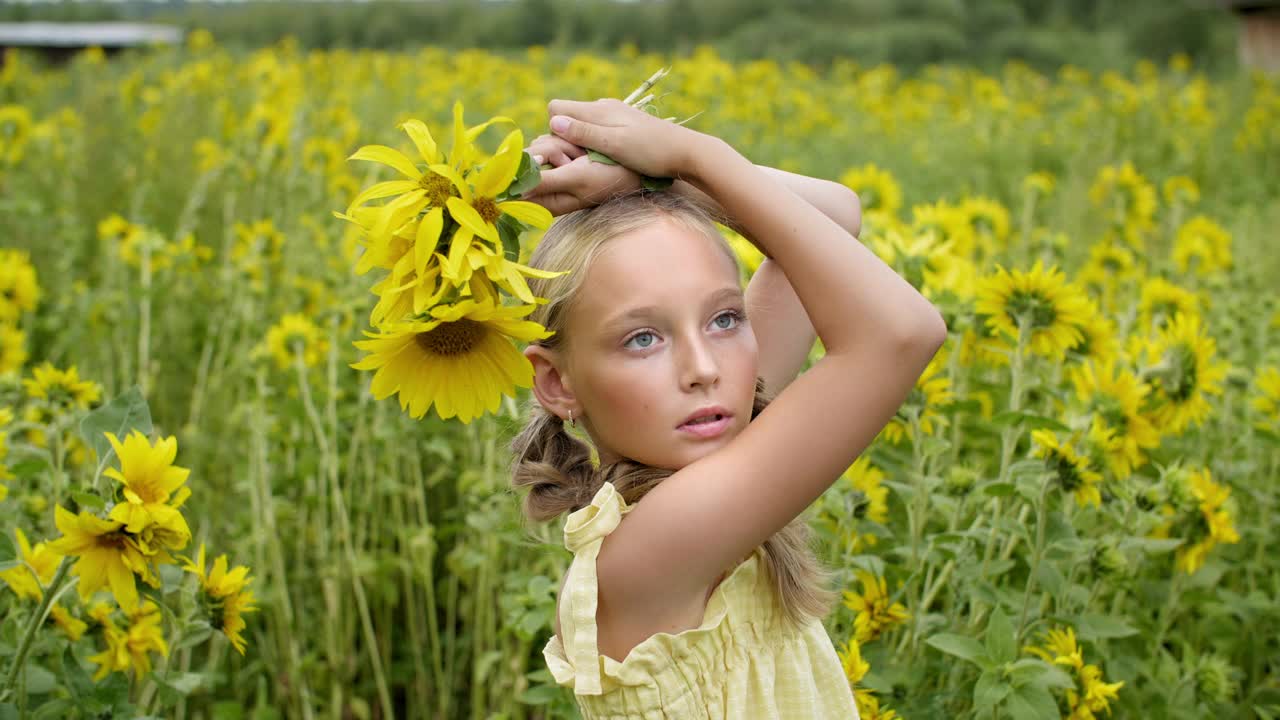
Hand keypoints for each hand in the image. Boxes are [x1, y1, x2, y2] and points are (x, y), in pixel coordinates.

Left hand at [522, 134, 642, 215]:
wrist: (633, 167)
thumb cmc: (606, 178)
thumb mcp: (575, 179)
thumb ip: (543, 182)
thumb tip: (511, 190)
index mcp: (546, 201)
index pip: (517, 188)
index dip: (521, 171)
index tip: (538, 161)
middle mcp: (546, 186)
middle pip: (528, 159)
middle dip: (549, 152)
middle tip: (572, 159)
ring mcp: (553, 169)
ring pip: (539, 145)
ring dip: (561, 145)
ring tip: (582, 156)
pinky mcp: (561, 155)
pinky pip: (551, 139)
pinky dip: (566, 140)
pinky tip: (582, 150)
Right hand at [546, 98, 700, 179]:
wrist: (687, 151)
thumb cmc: (652, 151)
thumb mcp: (615, 145)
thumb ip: (585, 133)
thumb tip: (554, 122)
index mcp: (598, 110)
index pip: (556, 108)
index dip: (556, 130)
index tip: (570, 151)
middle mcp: (604, 107)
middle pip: (568, 116)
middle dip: (566, 138)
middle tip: (583, 160)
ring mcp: (615, 115)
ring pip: (583, 125)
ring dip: (582, 142)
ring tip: (599, 161)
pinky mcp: (625, 125)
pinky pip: (598, 130)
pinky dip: (597, 143)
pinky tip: (612, 157)